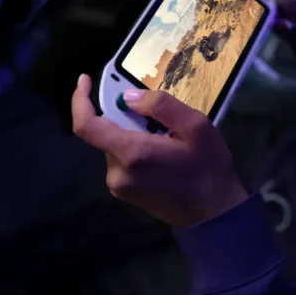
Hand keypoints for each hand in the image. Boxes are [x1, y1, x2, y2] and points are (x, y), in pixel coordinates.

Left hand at [71, 76, 247, 227]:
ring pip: (114, 146)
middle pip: (104, 133)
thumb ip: (160, 106)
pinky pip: (121, 161)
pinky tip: (161, 152)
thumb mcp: (196, 127)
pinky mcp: (125, 194)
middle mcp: (117, 172)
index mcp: (131, 153)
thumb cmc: (208, 168)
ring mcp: (119, 187)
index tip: (86, 80)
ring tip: (166, 137)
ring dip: (132, 133)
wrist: (215, 214)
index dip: (80, 100)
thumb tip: (127, 97)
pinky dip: (134, 148)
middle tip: (156, 115)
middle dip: (123, 117)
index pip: (86, 126)